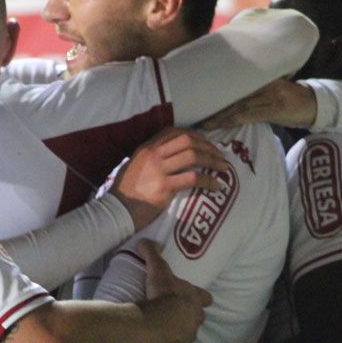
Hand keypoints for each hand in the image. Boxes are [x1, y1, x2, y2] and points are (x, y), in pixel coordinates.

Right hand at [110, 128, 227, 229]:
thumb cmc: (125, 191)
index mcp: (147, 148)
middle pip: (188, 141)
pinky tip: (216, 186)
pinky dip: (209, 181)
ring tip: (224, 168)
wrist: (117, 210)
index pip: (175, 132)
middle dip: (209, 147)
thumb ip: (151, 158)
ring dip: (213, 161)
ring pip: (193, 156)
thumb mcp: (135, 165)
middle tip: (220, 156)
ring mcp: (159, 169)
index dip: (195, 135)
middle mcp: (153, 154)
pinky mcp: (164, 186)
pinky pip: (193, 178)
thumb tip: (171, 156)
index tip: (207, 144)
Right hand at [138, 240, 210, 342]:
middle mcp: (196, 317)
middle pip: (199, 316)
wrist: (160, 323)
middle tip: (177, 311)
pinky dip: (169, 341)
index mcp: (195, 298)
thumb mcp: (157, 270)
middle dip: (190, 314)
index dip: (201, 296)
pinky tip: (159, 338)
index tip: (196, 296)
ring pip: (189, 331)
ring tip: (166, 326)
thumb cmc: (164, 294)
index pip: (205, 297)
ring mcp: (188, 334)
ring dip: (181, 328)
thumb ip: (152, 254)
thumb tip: (144, 240)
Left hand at [199, 79, 317, 129]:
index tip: (198, 99)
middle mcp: (265, 85)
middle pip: (234, 95)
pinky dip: (235, 120)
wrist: (315, 105)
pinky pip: (251, 115)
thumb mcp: (272, 91)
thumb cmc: (290, 100)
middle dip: (214, 106)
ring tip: (205, 123)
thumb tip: (229, 98)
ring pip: (240, 106)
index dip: (216, 93)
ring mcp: (271, 96)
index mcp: (262, 79)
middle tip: (195, 113)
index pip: (235, 85)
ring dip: (221, 116)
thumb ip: (253, 92)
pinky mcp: (276, 109)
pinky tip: (223, 124)